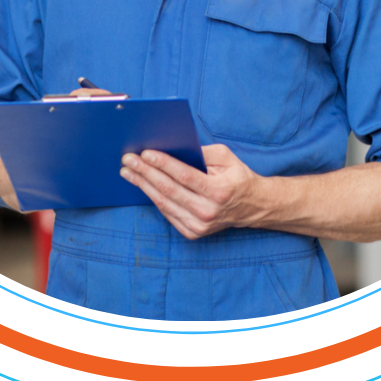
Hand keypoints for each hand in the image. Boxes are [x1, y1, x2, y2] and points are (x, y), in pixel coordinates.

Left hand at [120, 144, 262, 239]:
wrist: (252, 207)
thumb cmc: (237, 177)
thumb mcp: (227, 157)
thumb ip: (202, 152)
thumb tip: (174, 147)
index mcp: (218, 191)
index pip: (184, 176)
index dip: (163, 164)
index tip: (145, 153)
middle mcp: (208, 211)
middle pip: (169, 189)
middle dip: (145, 172)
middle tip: (128, 160)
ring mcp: (199, 225)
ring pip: (164, 203)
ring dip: (143, 185)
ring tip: (128, 172)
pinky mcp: (193, 233)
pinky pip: (167, 213)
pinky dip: (153, 198)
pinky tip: (143, 185)